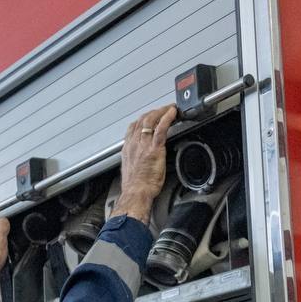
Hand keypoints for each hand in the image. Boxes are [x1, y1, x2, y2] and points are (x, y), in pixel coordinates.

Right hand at [113, 104, 176, 224]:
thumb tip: (141, 160)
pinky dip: (167, 117)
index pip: (133, 127)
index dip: (142, 119)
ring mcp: (143, 145)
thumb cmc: (135, 186)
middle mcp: (134, 144)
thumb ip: (136, 160)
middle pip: (142, 120)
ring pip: (150, 120)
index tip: (149, 116)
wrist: (136, 193)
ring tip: (169, 108)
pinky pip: (160, 128)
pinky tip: (172, 113)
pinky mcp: (154, 149)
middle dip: (153, 112)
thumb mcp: (131, 170)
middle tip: (163, 109)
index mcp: (128, 149)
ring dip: (161, 111)